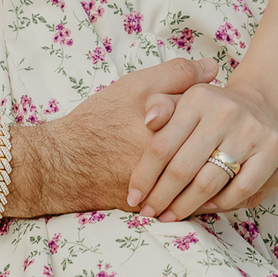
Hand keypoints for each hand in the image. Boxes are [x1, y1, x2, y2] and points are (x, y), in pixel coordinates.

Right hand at [17, 58, 217, 217]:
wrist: (63, 162)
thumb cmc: (100, 119)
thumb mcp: (135, 86)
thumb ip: (176, 74)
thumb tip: (214, 67)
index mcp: (171, 130)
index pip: (209, 124)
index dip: (211, 117)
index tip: (215, 115)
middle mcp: (170, 164)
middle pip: (206, 156)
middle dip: (213, 151)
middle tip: (215, 142)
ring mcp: (160, 190)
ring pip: (196, 183)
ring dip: (203, 176)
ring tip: (205, 164)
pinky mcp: (150, 209)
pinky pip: (178, 202)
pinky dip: (184, 194)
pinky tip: (186, 184)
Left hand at [126, 78, 277, 221]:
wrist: (261, 103)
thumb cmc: (212, 108)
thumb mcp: (184, 98)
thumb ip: (161, 106)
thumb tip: (149, 120)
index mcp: (197, 97)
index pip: (162, 145)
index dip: (145, 175)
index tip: (134, 196)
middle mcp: (224, 111)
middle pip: (182, 168)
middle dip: (161, 196)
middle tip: (149, 212)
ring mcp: (250, 130)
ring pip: (209, 182)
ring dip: (186, 206)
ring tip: (170, 215)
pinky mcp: (273, 147)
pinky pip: (242, 189)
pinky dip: (221, 203)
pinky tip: (205, 207)